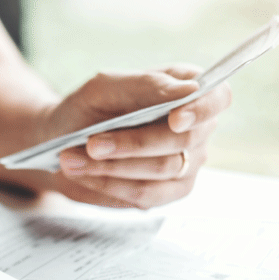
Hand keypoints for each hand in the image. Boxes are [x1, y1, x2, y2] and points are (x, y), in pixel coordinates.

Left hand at [50, 65, 230, 208]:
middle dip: (133, 143)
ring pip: (162, 169)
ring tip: (71, 159)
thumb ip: (144, 85)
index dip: (200, 109)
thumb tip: (188, 89)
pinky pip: (147, 194)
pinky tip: (81, 174)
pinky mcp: (168, 192)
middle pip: (182, 140)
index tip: (175, 120)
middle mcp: (196, 128)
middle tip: (91, 143)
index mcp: (186, 90)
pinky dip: (109, 184)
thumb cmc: (89, 107)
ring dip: (112, 166)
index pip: (216, 98)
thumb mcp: (105, 87)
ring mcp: (187, 163)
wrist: (61, 139)